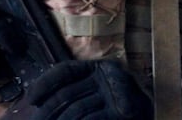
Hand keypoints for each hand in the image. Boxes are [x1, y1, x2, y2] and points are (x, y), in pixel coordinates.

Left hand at [9, 59, 153, 118]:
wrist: (151, 113)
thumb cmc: (118, 106)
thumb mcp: (98, 92)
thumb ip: (78, 90)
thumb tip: (40, 100)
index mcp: (100, 67)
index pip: (65, 70)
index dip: (45, 83)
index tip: (31, 99)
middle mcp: (109, 74)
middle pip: (68, 91)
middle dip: (48, 110)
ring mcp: (117, 92)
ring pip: (77, 109)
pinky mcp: (123, 110)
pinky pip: (92, 119)